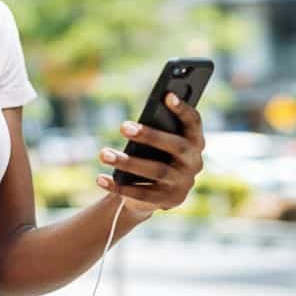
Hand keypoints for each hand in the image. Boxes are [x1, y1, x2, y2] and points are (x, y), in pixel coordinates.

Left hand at [95, 92, 205, 214]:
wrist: (154, 194)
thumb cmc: (155, 156)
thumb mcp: (159, 143)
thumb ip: (157, 129)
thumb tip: (135, 123)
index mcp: (195, 143)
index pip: (194, 123)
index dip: (183, 109)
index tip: (167, 95)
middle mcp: (194, 163)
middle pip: (175, 147)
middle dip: (150, 135)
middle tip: (123, 126)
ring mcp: (182, 184)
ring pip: (156, 171)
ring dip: (127, 162)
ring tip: (104, 154)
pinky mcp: (167, 201)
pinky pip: (141, 193)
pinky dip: (119, 186)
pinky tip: (100, 178)